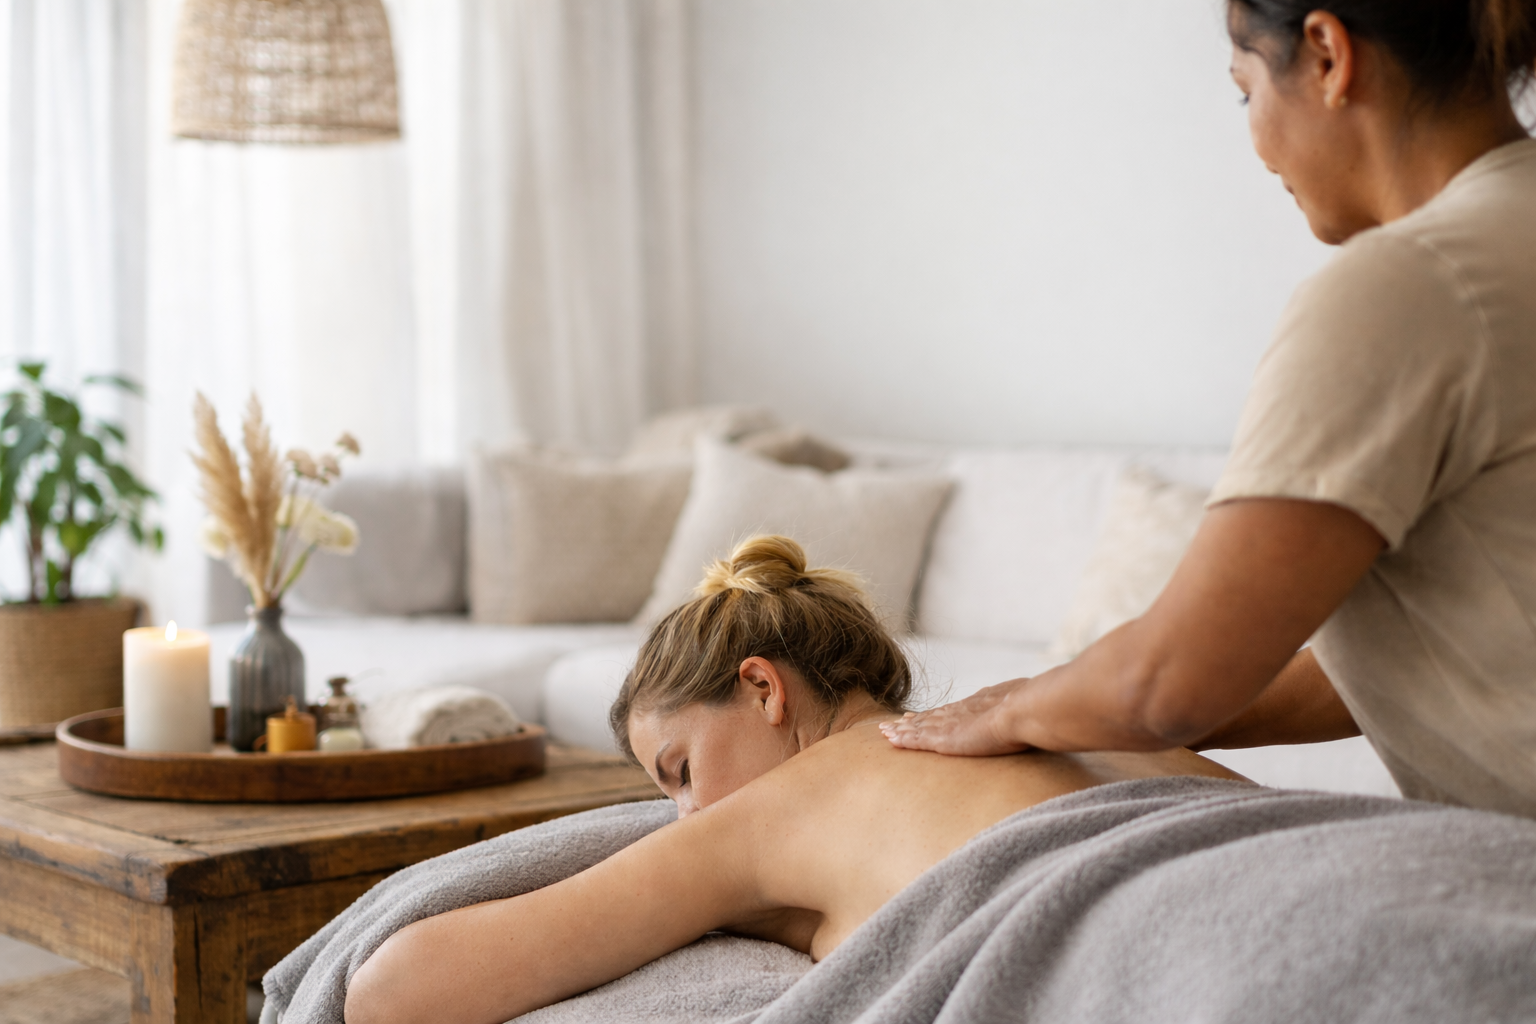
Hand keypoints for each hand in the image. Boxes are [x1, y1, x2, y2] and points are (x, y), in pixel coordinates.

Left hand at [879, 679, 1032, 755]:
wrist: (1026, 711)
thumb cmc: (1034, 709)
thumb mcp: (1028, 704)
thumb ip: (1025, 709)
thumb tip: (1040, 709)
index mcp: (981, 704)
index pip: (954, 710)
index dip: (938, 713)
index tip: (926, 714)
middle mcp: (961, 711)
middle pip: (931, 716)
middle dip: (913, 720)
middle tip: (895, 722)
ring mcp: (952, 724)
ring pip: (919, 727)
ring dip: (901, 730)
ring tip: (885, 731)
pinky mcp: (946, 739)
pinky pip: (917, 740)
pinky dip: (904, 740)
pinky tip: (890, 740)